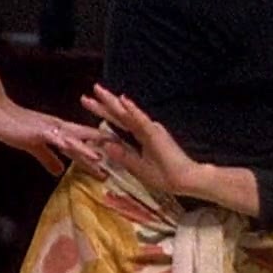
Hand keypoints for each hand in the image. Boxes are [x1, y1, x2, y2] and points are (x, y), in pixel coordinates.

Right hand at [0, 96, 111, 179]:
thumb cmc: (13, 128)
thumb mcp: (34, 147)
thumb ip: (48, 158)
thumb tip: (59, 172)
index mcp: (59, 132)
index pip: (83, 143)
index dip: (99, 153)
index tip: (116, 163)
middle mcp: (59, 129)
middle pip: (85, 141)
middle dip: (102, 151)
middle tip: (120, 162)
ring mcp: (51, 129)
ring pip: (74, 140)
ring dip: (88, 150)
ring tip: (103, 160)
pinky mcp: (40, 131)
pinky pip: (56, 138)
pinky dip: (67, 144)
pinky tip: (74, 149)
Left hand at [80, 84, 201, 195]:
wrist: (185, 181)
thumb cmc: (165, 176)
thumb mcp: (138, 168)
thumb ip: (123, 156)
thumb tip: (105, 146)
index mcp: (139, 137)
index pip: (117, 122)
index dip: (102, 113)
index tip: (88, 104)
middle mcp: (143, 129)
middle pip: (119, 114)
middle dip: (102, 104)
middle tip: (86, 95)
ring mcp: (149, 130)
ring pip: (127, 114)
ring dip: (113, 102)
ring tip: (99, 91)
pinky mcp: (156, 134)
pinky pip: (142, 121)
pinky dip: (132, 111)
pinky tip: (124, 101)